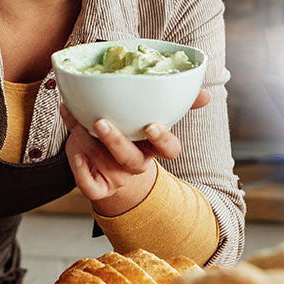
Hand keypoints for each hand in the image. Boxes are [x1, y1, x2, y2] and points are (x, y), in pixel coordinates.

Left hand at [63, 89, 211, 215]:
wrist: (99, 157)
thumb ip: (174, 103)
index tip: (151, 126)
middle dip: (118, 142)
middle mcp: (137, 162)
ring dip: (94, 146)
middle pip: (134, 160)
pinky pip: (92, 187)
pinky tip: (76, 155)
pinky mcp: (98, 186)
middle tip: (102, 122)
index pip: (168, 150)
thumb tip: (206, 95)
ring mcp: (117, 176)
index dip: (162, 141)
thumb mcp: (146, 117)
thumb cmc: (126, 130)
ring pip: (109, 165)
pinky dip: (82, 173)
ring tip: (82, 125)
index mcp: (152, 146)